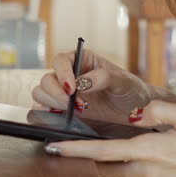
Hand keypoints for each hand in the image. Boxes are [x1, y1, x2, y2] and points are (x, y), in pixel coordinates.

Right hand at [32, 50, 151, 123]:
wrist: (134, 110)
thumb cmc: (129, 89)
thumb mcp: (122, 81)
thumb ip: (104, 78)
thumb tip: (83, 83)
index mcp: (81, 59)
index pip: (60, 60)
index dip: (62, 73)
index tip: (72, 88)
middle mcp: (68, 74)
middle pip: (46, 79)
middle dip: (56, 93)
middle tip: (73, 104)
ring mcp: (63, 92)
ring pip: (41, 93)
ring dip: (53, 103)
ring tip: (76, 110)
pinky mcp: (62, 109)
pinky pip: (43, 110)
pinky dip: (48, 114)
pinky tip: (64, 117)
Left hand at [44, 101, 175, 176]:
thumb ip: (158, 110)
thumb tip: (137, 113)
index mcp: (149, 153)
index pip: (101, 153)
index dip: (74, 150)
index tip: (52, 146)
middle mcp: (146, 174)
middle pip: (103, 169)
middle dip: (83, 160)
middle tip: (65, 147)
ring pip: (117, 175)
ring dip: (103, 164)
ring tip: (92, 150)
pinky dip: (122, 169)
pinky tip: (127, 157)